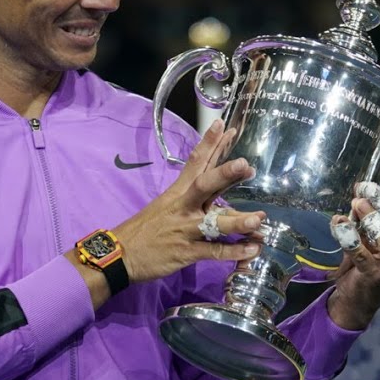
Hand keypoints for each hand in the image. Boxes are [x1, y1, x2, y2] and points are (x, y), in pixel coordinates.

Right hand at [113, 119, 265, 282]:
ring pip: (214, 222)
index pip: (195, 162)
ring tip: (259, 218)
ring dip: (237, 221)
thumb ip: (191, 197)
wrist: (120, 254)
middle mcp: (183, 207)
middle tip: (246, 164)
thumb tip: (217, 187)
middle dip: (224, 174)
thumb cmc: (145, 229)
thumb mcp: (165, 205)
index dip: (210, 143)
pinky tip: (252, 249)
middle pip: (204, 185)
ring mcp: (185, 229)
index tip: (225, 125)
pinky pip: (214, 251)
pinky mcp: (186, 252)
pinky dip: (234, 251)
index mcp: (177, 192)